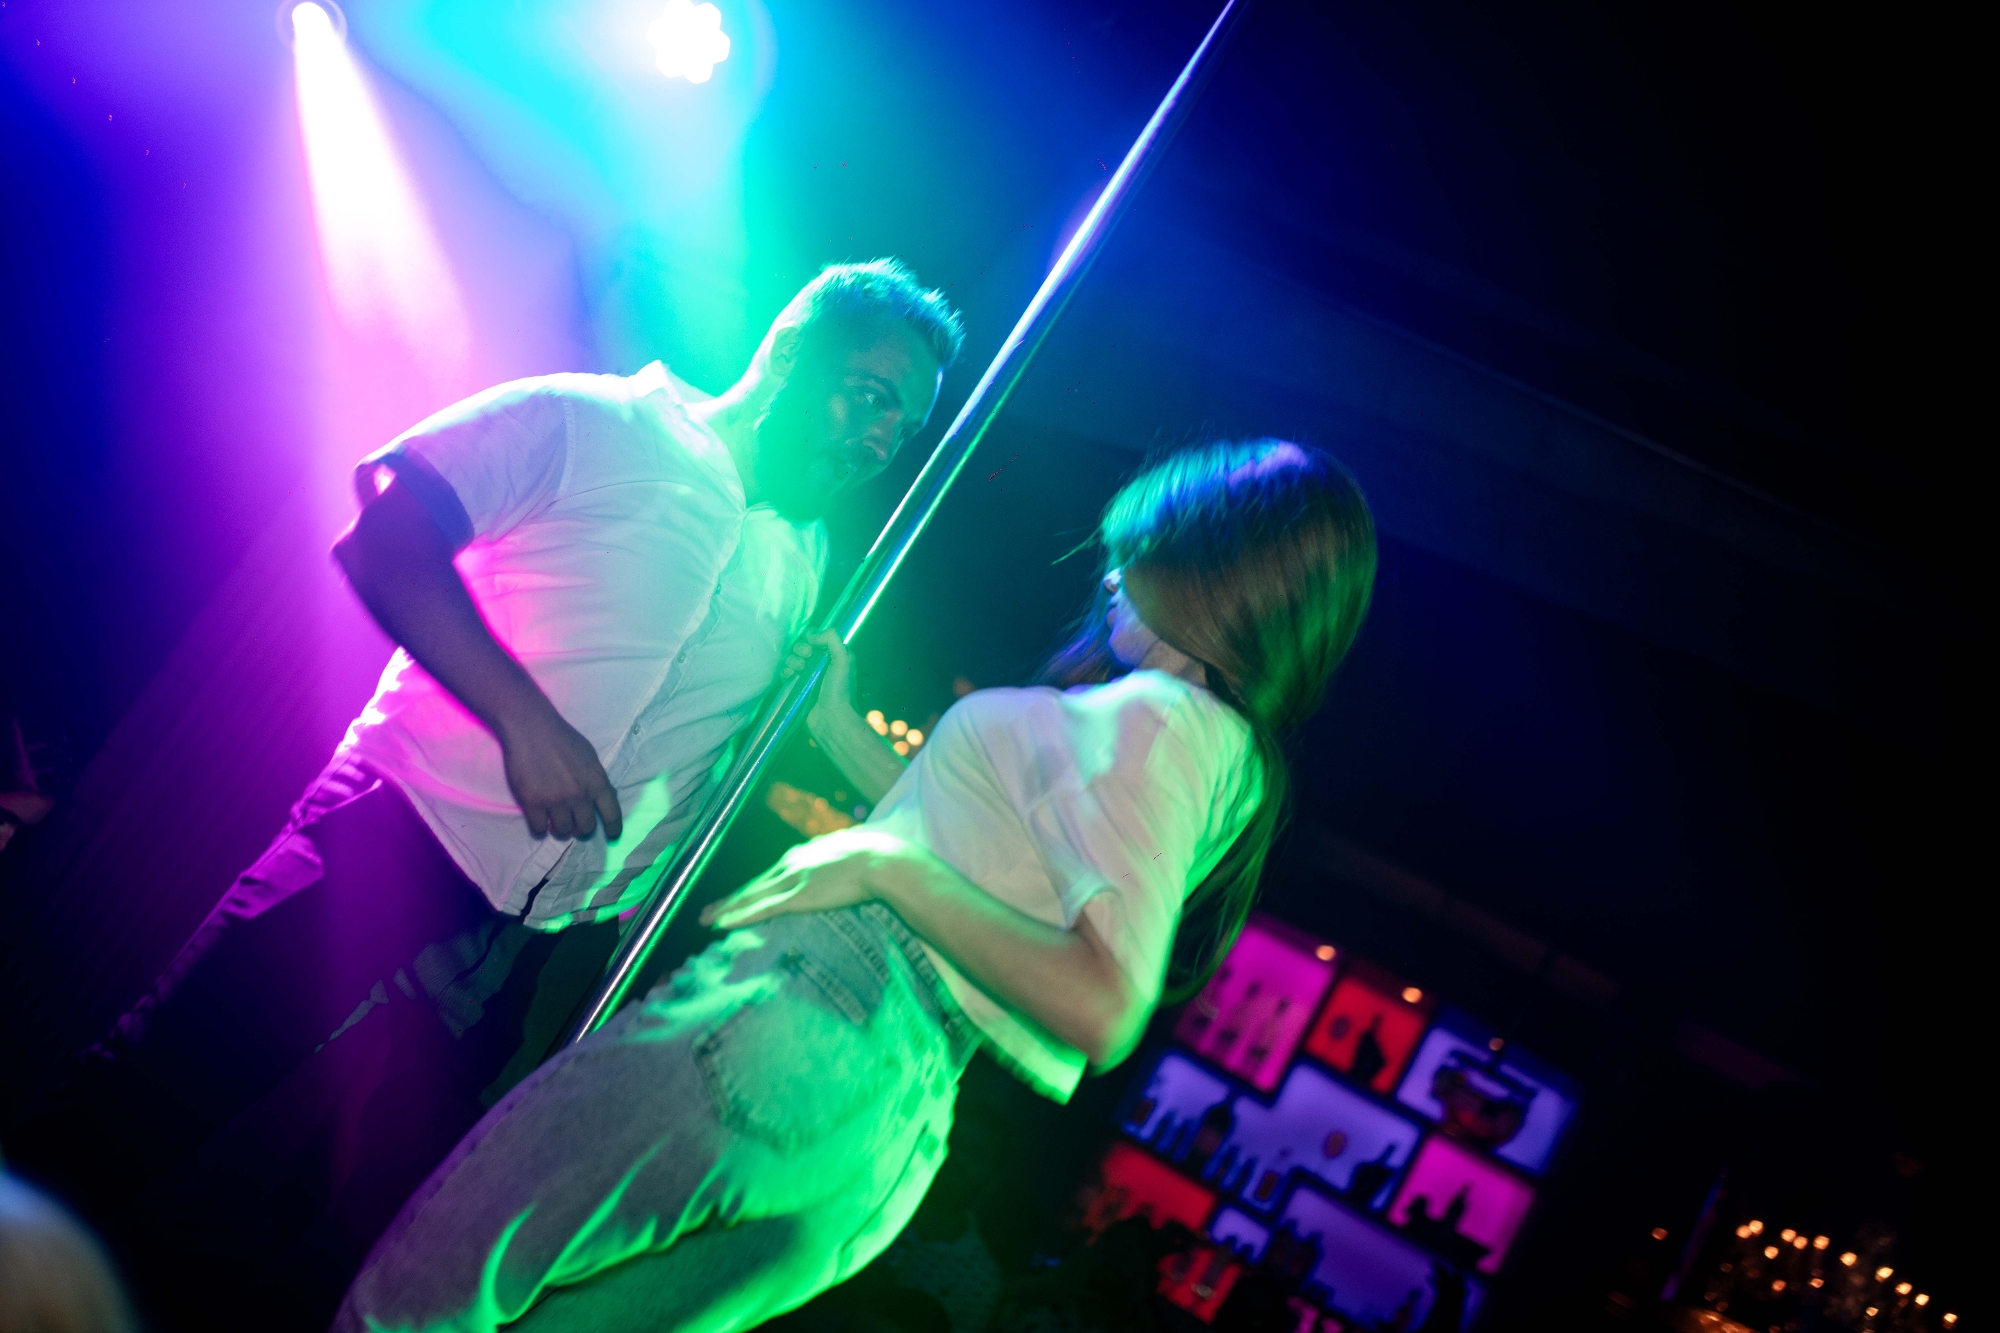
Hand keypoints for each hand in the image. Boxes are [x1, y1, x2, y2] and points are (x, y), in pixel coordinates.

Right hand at [496, 703, 623, 840]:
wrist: (531, 728)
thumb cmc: (562, 738)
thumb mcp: (590, 756)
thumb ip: (597, 779)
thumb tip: (607, 797)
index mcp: (597, 782)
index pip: (612, 814)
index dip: (613, 829)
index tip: (611, 836)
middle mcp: (579, 795)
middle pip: (586, 828)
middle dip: (581, 829)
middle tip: (573, 824)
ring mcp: (556, 801)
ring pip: (563, 832)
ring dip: (560, 830)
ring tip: (554, 821)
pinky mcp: (533, 803)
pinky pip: (539, 830)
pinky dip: (540, 828)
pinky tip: (539, 820)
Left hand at [699, 826, 909, 929]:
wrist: (883, 860)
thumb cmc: (880, 854)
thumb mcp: (858, 849)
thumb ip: (845, 855)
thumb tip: (849, 855)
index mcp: (807, 852)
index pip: (774, 872)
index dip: (756, 885)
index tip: (743, 893)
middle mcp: (792, 863)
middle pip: (755, 883)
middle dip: (731, 898)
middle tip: (709, 909)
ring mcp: (792, 880)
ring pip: (751, 896)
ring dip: (726, 908)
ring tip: (706, 919)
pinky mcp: (796, 898)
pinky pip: (761, 910)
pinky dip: (739, 917)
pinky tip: (721, 924)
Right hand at [782, 630, 859, 737]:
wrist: (830, 718)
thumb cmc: (840, 689)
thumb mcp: (843, 659)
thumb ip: (832, 639)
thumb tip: (811, 635)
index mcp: (833, 655)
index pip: (816, 636)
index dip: (811, 637)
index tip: (812, 645)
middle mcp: (819, 663)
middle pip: (801, 645)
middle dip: (800, 648)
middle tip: (806, 657)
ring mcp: (806, 675)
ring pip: (791, 658)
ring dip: (792, 660)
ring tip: (799, 670)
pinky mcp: (795, 686)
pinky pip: (785, 672)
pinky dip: (785, 671)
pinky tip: (790, 676)